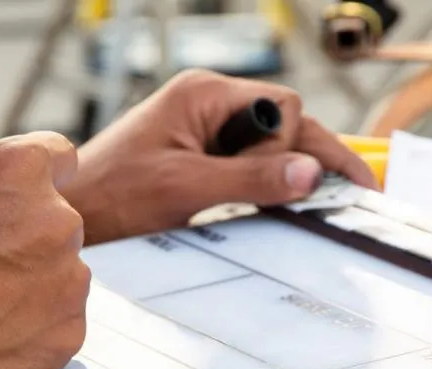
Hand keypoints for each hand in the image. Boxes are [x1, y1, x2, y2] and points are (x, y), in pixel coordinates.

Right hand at [0, 132, 89, 368]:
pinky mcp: (68, 331)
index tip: (27, 188)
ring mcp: (69, 281)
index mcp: (18, 174)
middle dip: (28, 235)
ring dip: (32, 280)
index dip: (39, 172)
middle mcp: (57, 222)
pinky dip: (35, 324)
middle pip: (58, 221)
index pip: (58, 155)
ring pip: (61, 271)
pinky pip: (59, 318)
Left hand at [63, 69, 377, 244]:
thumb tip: (310, 172)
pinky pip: (248, 162)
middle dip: (310, 155)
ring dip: (290, 171)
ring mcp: (205, 128)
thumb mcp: (187, 187)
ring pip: (268, 144)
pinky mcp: (200, 153)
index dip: (292, 144)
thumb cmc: (115, 193)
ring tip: (319, 201)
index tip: (293, 181)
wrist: (76, 210)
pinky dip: (268, 181)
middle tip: (355, 189)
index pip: (281, 105)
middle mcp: (209, 104)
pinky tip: (281, 201)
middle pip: (282, 122)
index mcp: (206, 95)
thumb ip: (251, 178)